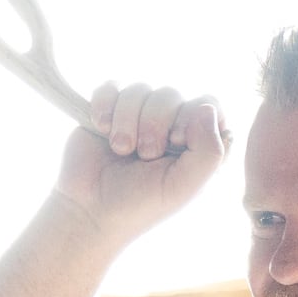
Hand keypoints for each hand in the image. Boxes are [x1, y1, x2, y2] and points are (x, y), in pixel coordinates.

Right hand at [50, 81, 226, 247]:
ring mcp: (137, 115)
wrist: (89, 209)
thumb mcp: (183, 187)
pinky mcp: (108, 109)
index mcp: (195, 144)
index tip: (177, 141)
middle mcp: (169, 125)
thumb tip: (208, 109)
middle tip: (145, 154)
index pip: (209, 105)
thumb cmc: (140, 205)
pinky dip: (105, 106)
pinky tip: (102, 129)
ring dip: (127, 120)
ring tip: (121, 150)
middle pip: (172, 94)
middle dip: (155, 123)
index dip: (192, 117)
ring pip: (140, 89)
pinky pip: (111, 86)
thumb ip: (208, 153)